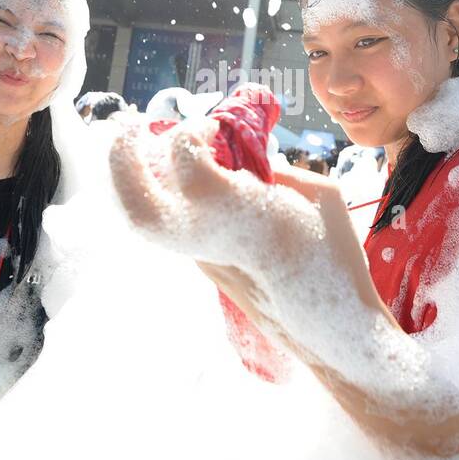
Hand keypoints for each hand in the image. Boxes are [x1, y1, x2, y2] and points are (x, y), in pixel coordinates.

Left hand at [110, 118, 458, 457]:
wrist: (332, 331)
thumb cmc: (335, 259)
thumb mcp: (320, 196)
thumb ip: (278, 171)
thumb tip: (248, 162)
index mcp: (236, 210)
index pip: (185, 156)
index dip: (192, 132)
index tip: (212, 128)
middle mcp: (205, 239)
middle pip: (136, 200)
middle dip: (123, 161)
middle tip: (130, 132)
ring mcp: (200, 261)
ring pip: (148, 220)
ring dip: (139, 183)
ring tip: (147, 155)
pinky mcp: (206, 275)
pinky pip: (172, 232)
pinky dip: (164, 205)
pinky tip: (182, 188)